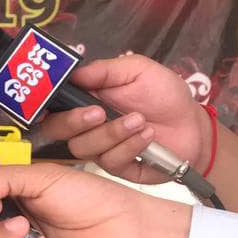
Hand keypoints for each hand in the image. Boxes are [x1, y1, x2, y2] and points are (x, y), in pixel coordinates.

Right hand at [38, 54, 208, 183]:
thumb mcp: (137, 70)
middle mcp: (85, 126)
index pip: (52, 105)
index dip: (44, 105)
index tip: (51, 102)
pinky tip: (147, 136)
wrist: (193, 126)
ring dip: (112, 133)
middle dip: (74, 122)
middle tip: (99, 112)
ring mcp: (99, 148)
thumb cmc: (165, 96)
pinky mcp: (117, 167)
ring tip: (139, 120)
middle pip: (56, 130)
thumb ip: (104, 70)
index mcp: (84, 100)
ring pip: (83, 147)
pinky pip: (110, 161)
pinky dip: (130, 146)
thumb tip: (73, 72)